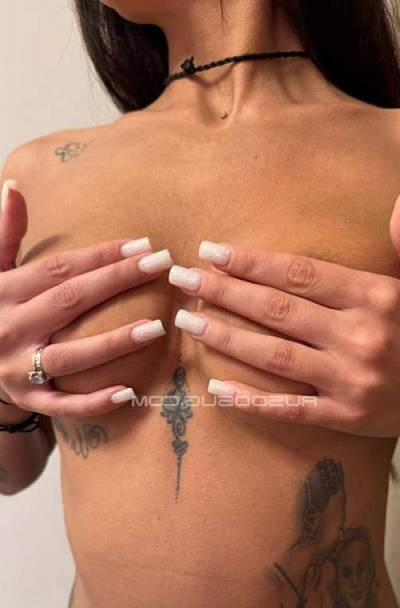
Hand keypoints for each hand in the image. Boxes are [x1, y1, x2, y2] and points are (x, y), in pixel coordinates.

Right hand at [0, 181, 171, 417]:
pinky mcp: (30, 400)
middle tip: (161, 266)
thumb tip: (13, 188)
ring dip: (115, 341)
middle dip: (117, 281)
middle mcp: (9, 329)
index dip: (101, 256)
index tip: (142, 245)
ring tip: (157, 327)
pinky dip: (95, 402)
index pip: (59, 269)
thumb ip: (5, 234)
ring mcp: (18, 369)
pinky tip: (129, 391)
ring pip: (72, 355)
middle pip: (70, 301)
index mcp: (4, 292)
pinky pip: (64, 406)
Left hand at [170, 174, 399, 439]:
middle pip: (278, 310)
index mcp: (378, 297)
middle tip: (182, 278)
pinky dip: (252, 400)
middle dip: (225, 292)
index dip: (252, 262)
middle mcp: (359, 337)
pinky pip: (290, 409)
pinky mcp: (345, 416)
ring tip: (188, 321)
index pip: (301, 274)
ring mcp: (350, 381)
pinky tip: (217, 386)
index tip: (213, 251)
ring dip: (227, 338)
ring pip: (275, 357)